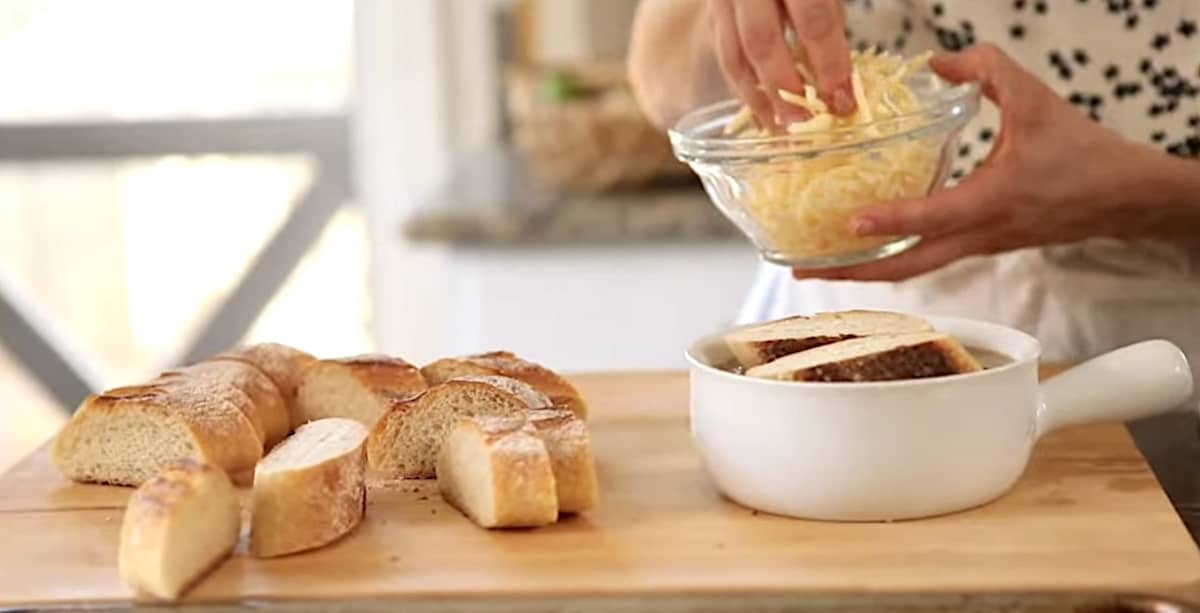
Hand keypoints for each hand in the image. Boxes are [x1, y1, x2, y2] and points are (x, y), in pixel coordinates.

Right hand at [707, 0, 855, 129]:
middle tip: (802, 125)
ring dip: (756, 98)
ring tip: (777, 128)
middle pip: (761, 42)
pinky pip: (723, 51)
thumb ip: (830, 18)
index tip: (841, 99)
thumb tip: (839, 81)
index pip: (812, 18)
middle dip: (784, 90)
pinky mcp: (713, 12)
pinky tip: (759, 107)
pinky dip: (742, 85)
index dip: (829, 62)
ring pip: (732, 54)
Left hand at [792, 44, 1199, 282]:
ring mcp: (978, 247)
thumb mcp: (1035, 99)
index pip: (932, 217)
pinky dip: (893, 258)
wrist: (1121, 196)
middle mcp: (979, 234)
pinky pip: (928, 260)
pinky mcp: (980, 247)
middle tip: (806, 267)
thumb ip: (986, 71)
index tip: (848, 221)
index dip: (889, 219)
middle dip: (854, 272)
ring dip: (869, 269)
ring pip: (915, 269)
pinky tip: (868, 246)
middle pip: (908, 267)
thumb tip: (937, 62)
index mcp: (992, 202)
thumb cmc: (1082, 153)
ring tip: (821, 263)